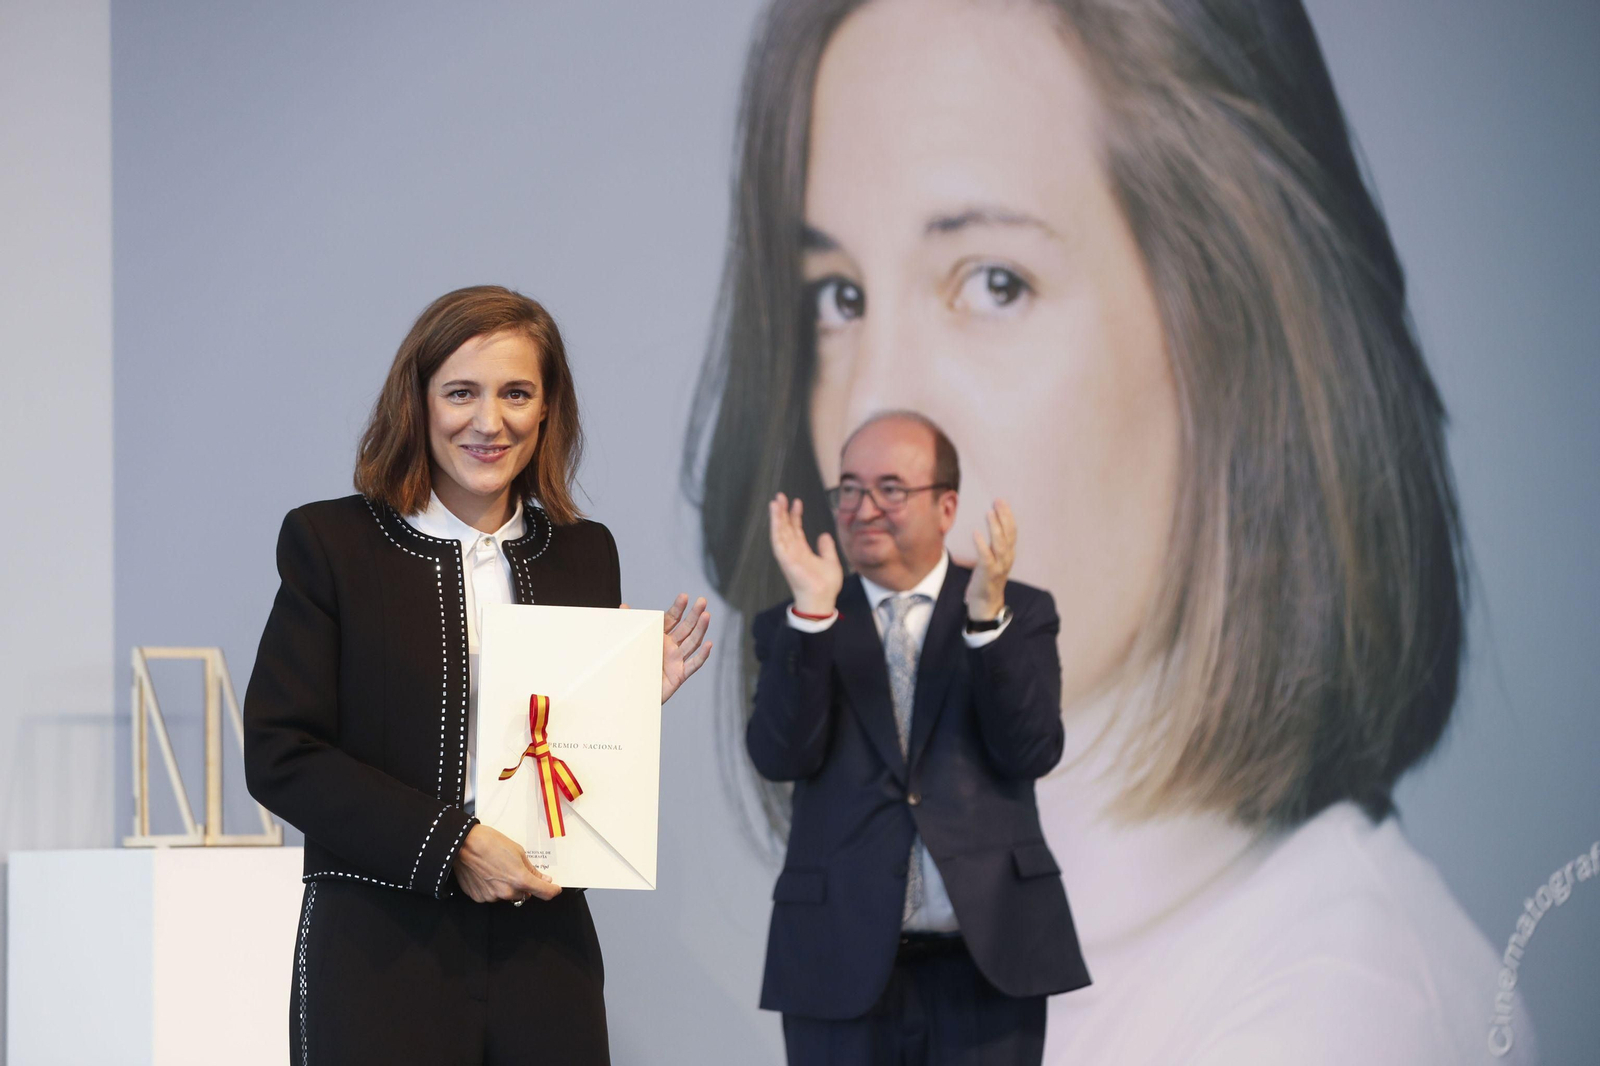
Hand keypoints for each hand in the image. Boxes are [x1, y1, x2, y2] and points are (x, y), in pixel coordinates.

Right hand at [452, 823, 560, 903]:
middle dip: (524, 885)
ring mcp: (492, 896)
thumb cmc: (490, 842)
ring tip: (497, 869)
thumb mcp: (518, 851)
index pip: (544, 892)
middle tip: (515, 869)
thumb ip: (532, 869)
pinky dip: (493, 888)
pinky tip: (487, 874)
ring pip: (507, 895)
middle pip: (524, 894)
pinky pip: (492, 895)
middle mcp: (507, 892)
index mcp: (520, 879)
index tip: (554, 888)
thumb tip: (544, 879)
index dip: (552, 890)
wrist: (463, 844)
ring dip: (507, 886)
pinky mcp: (479, 897)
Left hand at [621, 594, 711, 702]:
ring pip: (692, 642)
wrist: (630, 693)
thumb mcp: (629, 642)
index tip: (684, 596)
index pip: (672, 619)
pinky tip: (709, 644)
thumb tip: (623, 606)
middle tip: (702, 600)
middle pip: (686, 628)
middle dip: (695, 614)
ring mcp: (677, 660)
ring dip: (700, 629)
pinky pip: (693, 664)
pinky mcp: (680, 675)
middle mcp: (671, 646)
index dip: (678, 608)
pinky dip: (702, 655)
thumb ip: (629, 624)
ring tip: (707, 615)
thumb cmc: (631, 666)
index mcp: (659, 636)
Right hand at [768, 493, 842, 614]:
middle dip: (783, 512)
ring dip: (776, 517)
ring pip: (779, 532)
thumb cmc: (826, 585)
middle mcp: (793, 552)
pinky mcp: (785, 560)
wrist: (823, 599)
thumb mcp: (831, 561)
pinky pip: (778, 542)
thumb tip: (824, 535)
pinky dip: (776, 529)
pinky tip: (776, 518)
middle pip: (785, 528)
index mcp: (802, 552)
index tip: (797, 502)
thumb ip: (826, 548)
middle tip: (780, 496)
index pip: (796, 529)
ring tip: (775, 502)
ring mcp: (788, 556)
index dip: (795, 515)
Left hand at [966, 499, 1015, 619]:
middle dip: (1004, 516)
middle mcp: (1007, 558)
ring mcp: (999, 566)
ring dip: (995, 528)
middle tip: (998, 501)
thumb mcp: (993, 559)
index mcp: (1009, 553)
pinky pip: (986, 557)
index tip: (1001, 501)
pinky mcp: (988, 573)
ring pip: (1000, 544)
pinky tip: (976, 533)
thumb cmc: (986, 578)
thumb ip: (993, 545)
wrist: (985, 603)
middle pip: (1009, 534)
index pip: (1012, 531)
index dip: (1008, 515)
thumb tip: (987, 526)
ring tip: (989, 513)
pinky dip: (982, 545)